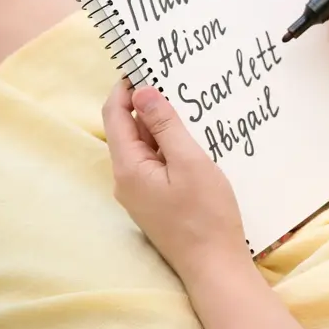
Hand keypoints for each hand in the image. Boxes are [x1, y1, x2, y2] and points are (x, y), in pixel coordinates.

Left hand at [102, 82, 251, 283]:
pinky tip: (191, 139)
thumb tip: (142, 92)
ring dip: (160, 126)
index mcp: (128, 168)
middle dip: (146, 104)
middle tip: (171, 79)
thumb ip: (165, 126)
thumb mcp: (189, 161)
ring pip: (144, 147)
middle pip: (128, 130)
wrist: (214, 265)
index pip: (114, 116)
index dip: (124, 88)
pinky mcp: (155, 201)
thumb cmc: (205, 215)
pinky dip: (169, 146)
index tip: (141, 63)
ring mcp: (140, 193)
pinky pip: (156, 163)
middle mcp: (127, 180)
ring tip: (186, 105)